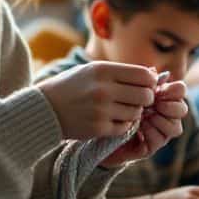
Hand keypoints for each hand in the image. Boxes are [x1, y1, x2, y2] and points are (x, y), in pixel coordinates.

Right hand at [36, 61, 156, 139]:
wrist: (45, 108)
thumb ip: (121, 72)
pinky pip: (124, 127)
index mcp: (103, 70)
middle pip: (145, 95)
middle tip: (137, 100)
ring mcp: (101, 110)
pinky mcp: (98, 128)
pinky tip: (112, 119)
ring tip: (121, 109)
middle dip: (146, 99)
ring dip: (133, 112)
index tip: (146, 86)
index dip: (150, 82)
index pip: (144, 75)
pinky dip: (122, 125)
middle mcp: (103, 89)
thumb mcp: (93, 70)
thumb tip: (153, 74)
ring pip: (136, 113)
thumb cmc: (73, 86)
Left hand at [100, 79, 188, 167]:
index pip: (180, 91)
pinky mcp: (149, 147)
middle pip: (182, 110)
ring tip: (147, 116)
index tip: (160, 89)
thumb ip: (139, 81)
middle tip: (157, 104)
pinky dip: (152, 132)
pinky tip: (140, 127)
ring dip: (163, 120)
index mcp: (161, 97)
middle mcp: (164, 115)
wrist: (95, 127)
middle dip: (172, 107)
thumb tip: (153, 71)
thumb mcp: (125, 89)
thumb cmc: (110, 104)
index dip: (176, 90)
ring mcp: (158, 132)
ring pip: (176, 128)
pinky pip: (159, 140)